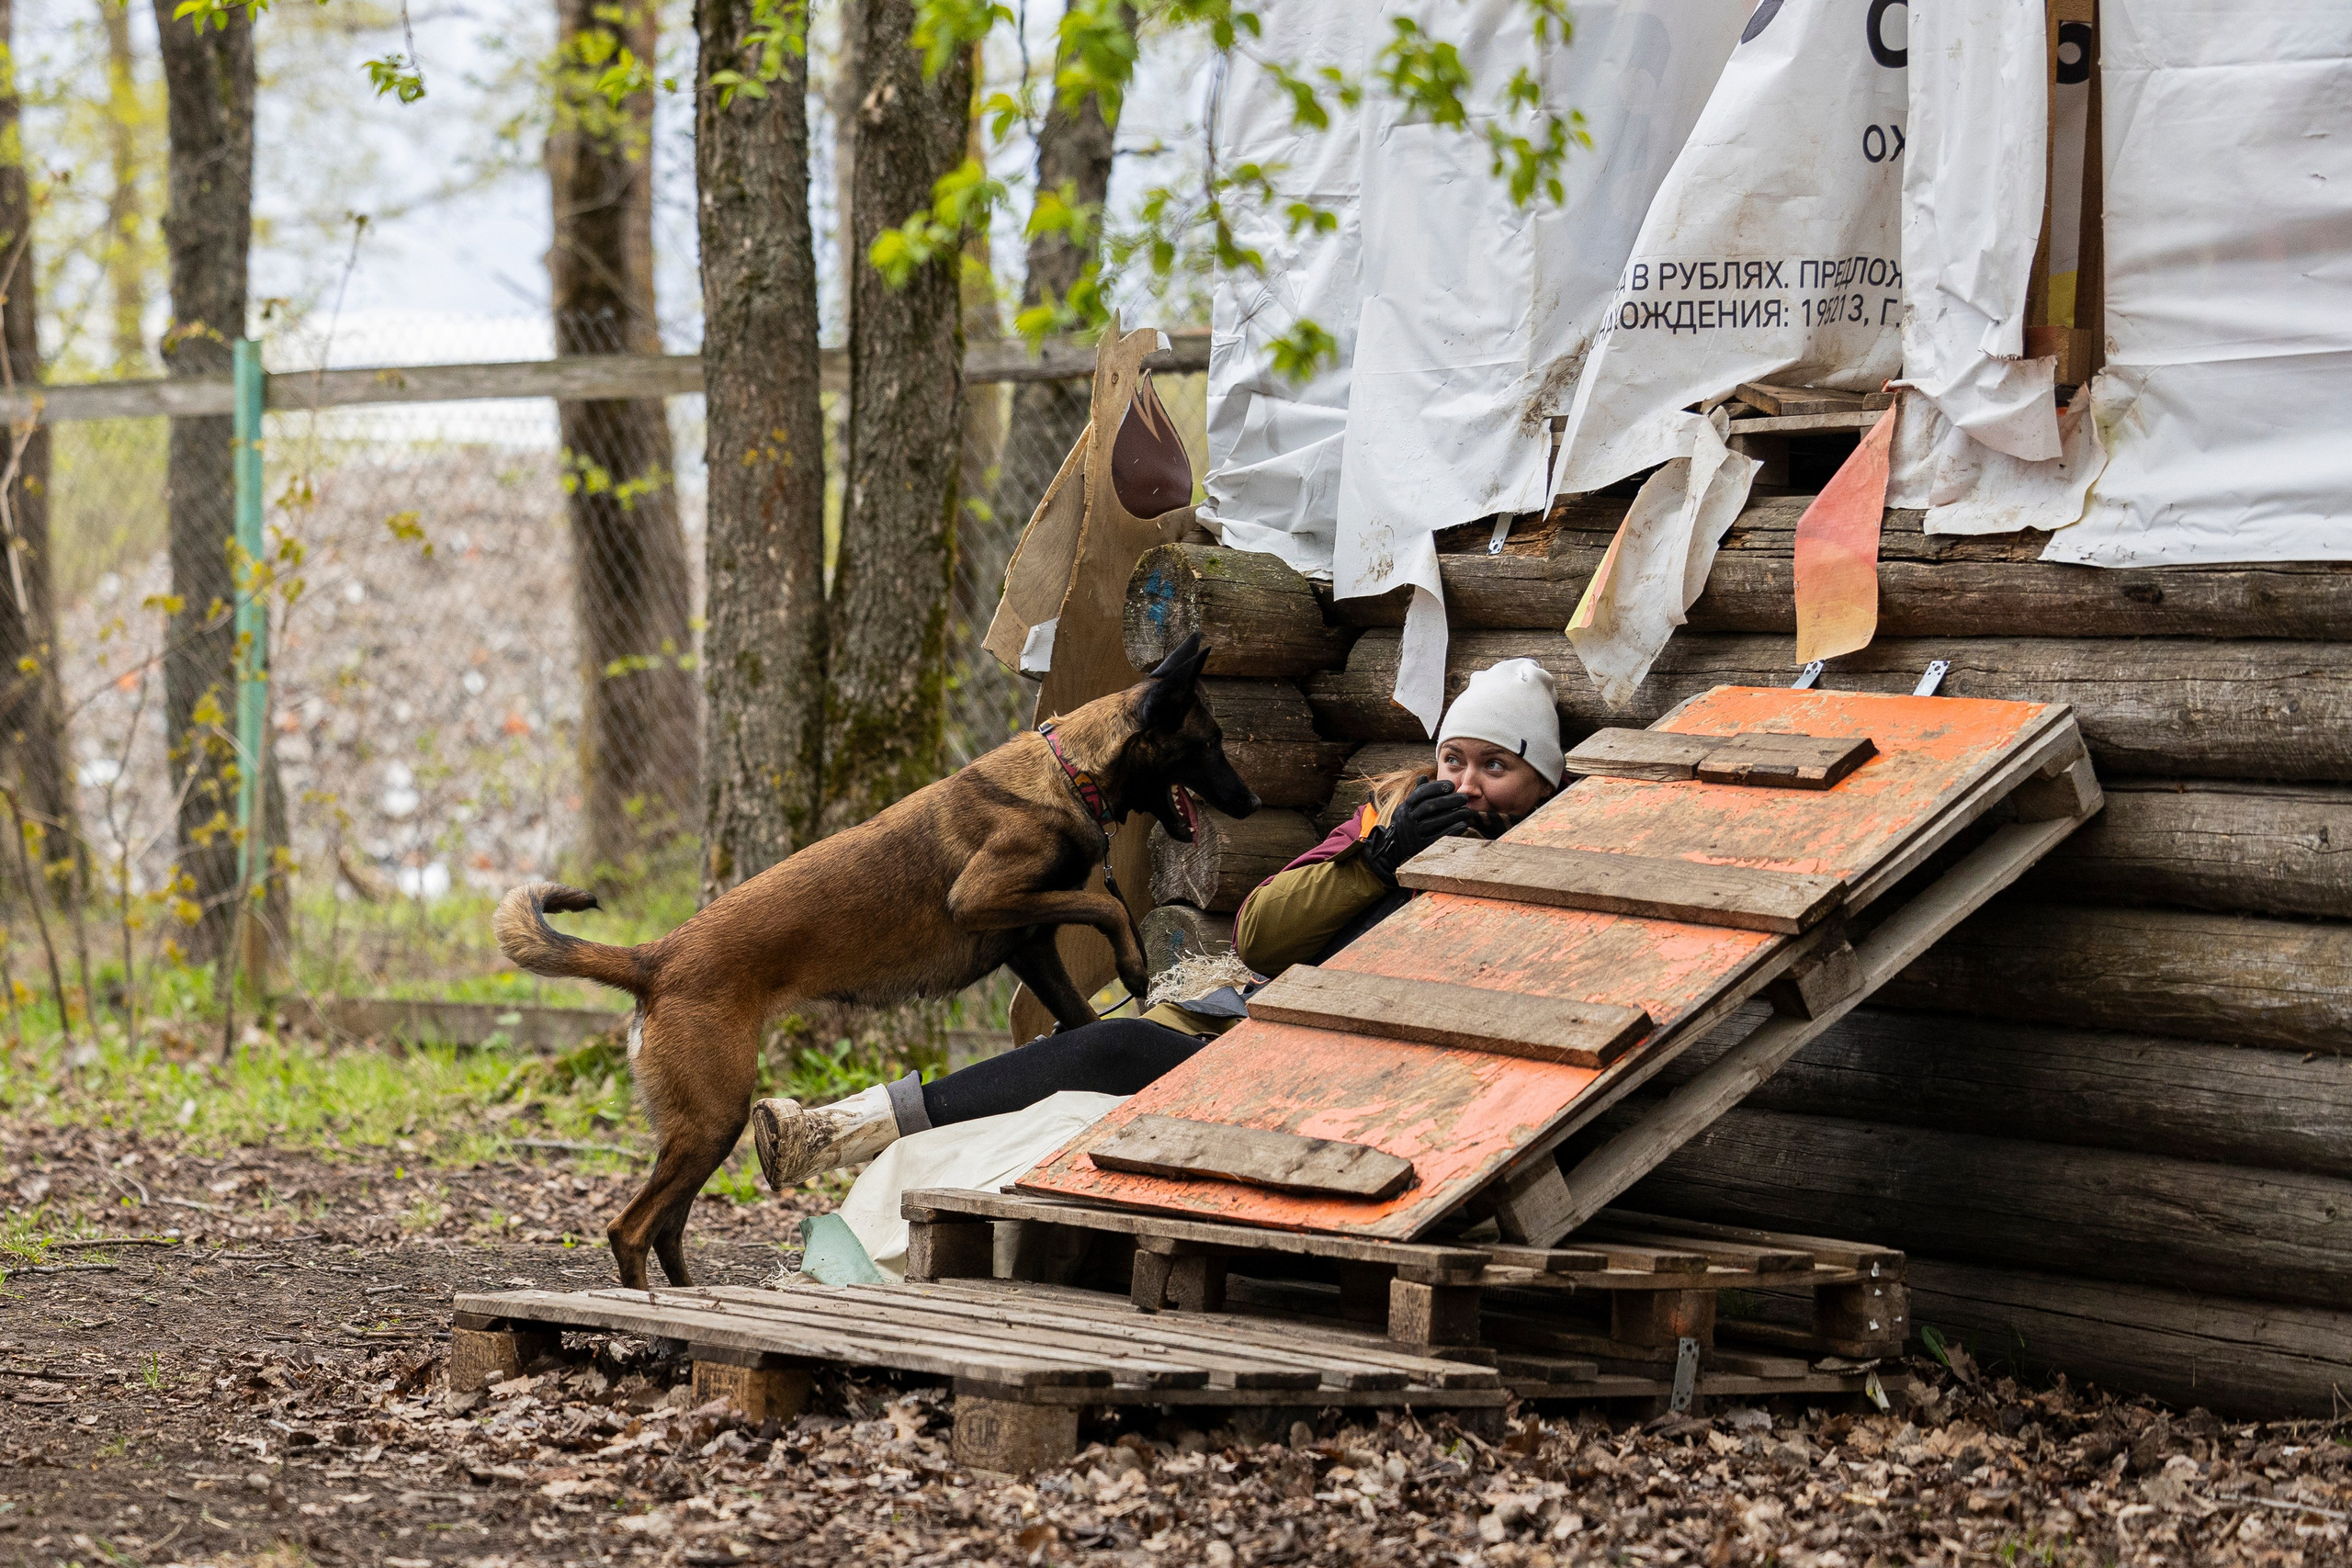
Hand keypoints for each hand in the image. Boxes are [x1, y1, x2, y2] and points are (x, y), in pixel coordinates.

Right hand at [1359, 779, 1502, 883]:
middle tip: (1464, 798)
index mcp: (1404, 807)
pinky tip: (1463, 825)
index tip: (1451, 786)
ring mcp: (1413, 834)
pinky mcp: (1420, 847)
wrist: (1394, 851)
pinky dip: (1451, 831)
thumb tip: (1423, 777)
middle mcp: (1406, 819)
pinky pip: (1437, 837)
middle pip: (1429, 807)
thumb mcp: (1407, 809)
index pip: (1420, 794)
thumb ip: (1417, 794)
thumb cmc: (1406, 825)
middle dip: (1448, 801)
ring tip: (1468, 811)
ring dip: (1453, 816)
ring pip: (1434, 822)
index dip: (1436, 788)